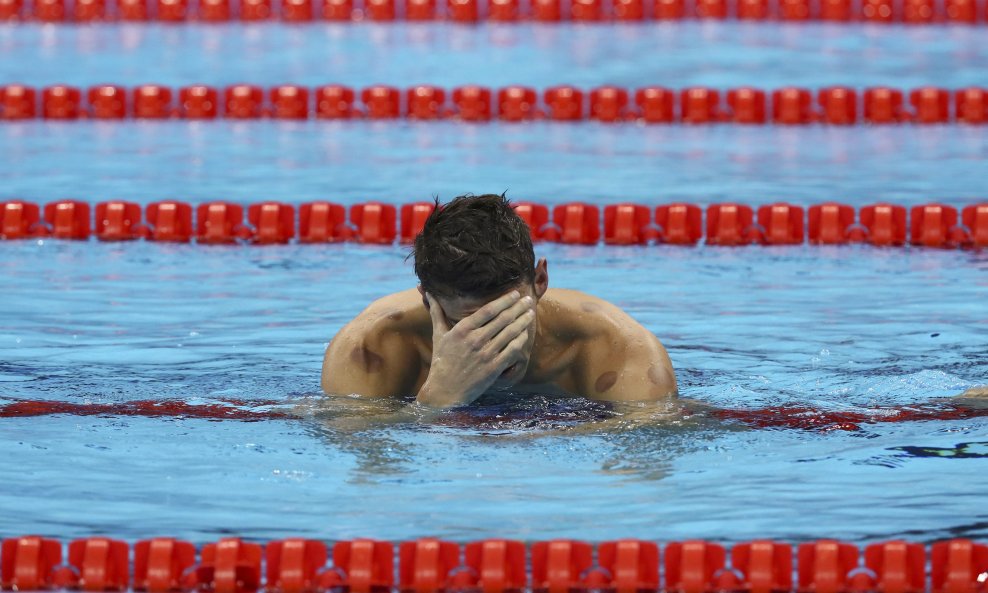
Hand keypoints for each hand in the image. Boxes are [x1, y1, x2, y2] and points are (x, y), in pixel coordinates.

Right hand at [416, 290, 534, 407]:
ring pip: (510, 333)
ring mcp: (486, 354)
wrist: (445, 390)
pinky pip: (512, 350)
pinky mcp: (494, 368)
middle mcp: (476, 340)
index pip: (489, 310)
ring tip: (531, 312)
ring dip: (523, 321)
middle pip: (503, 319)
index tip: (514, 293)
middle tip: (528, 299)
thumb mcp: (438, 335)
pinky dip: (520, 340)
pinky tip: (525, 333)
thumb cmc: (442, 361)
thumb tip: (427, 291)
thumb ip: (436, 312)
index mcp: (462, 330)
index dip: (504, 300)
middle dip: (518, 307)